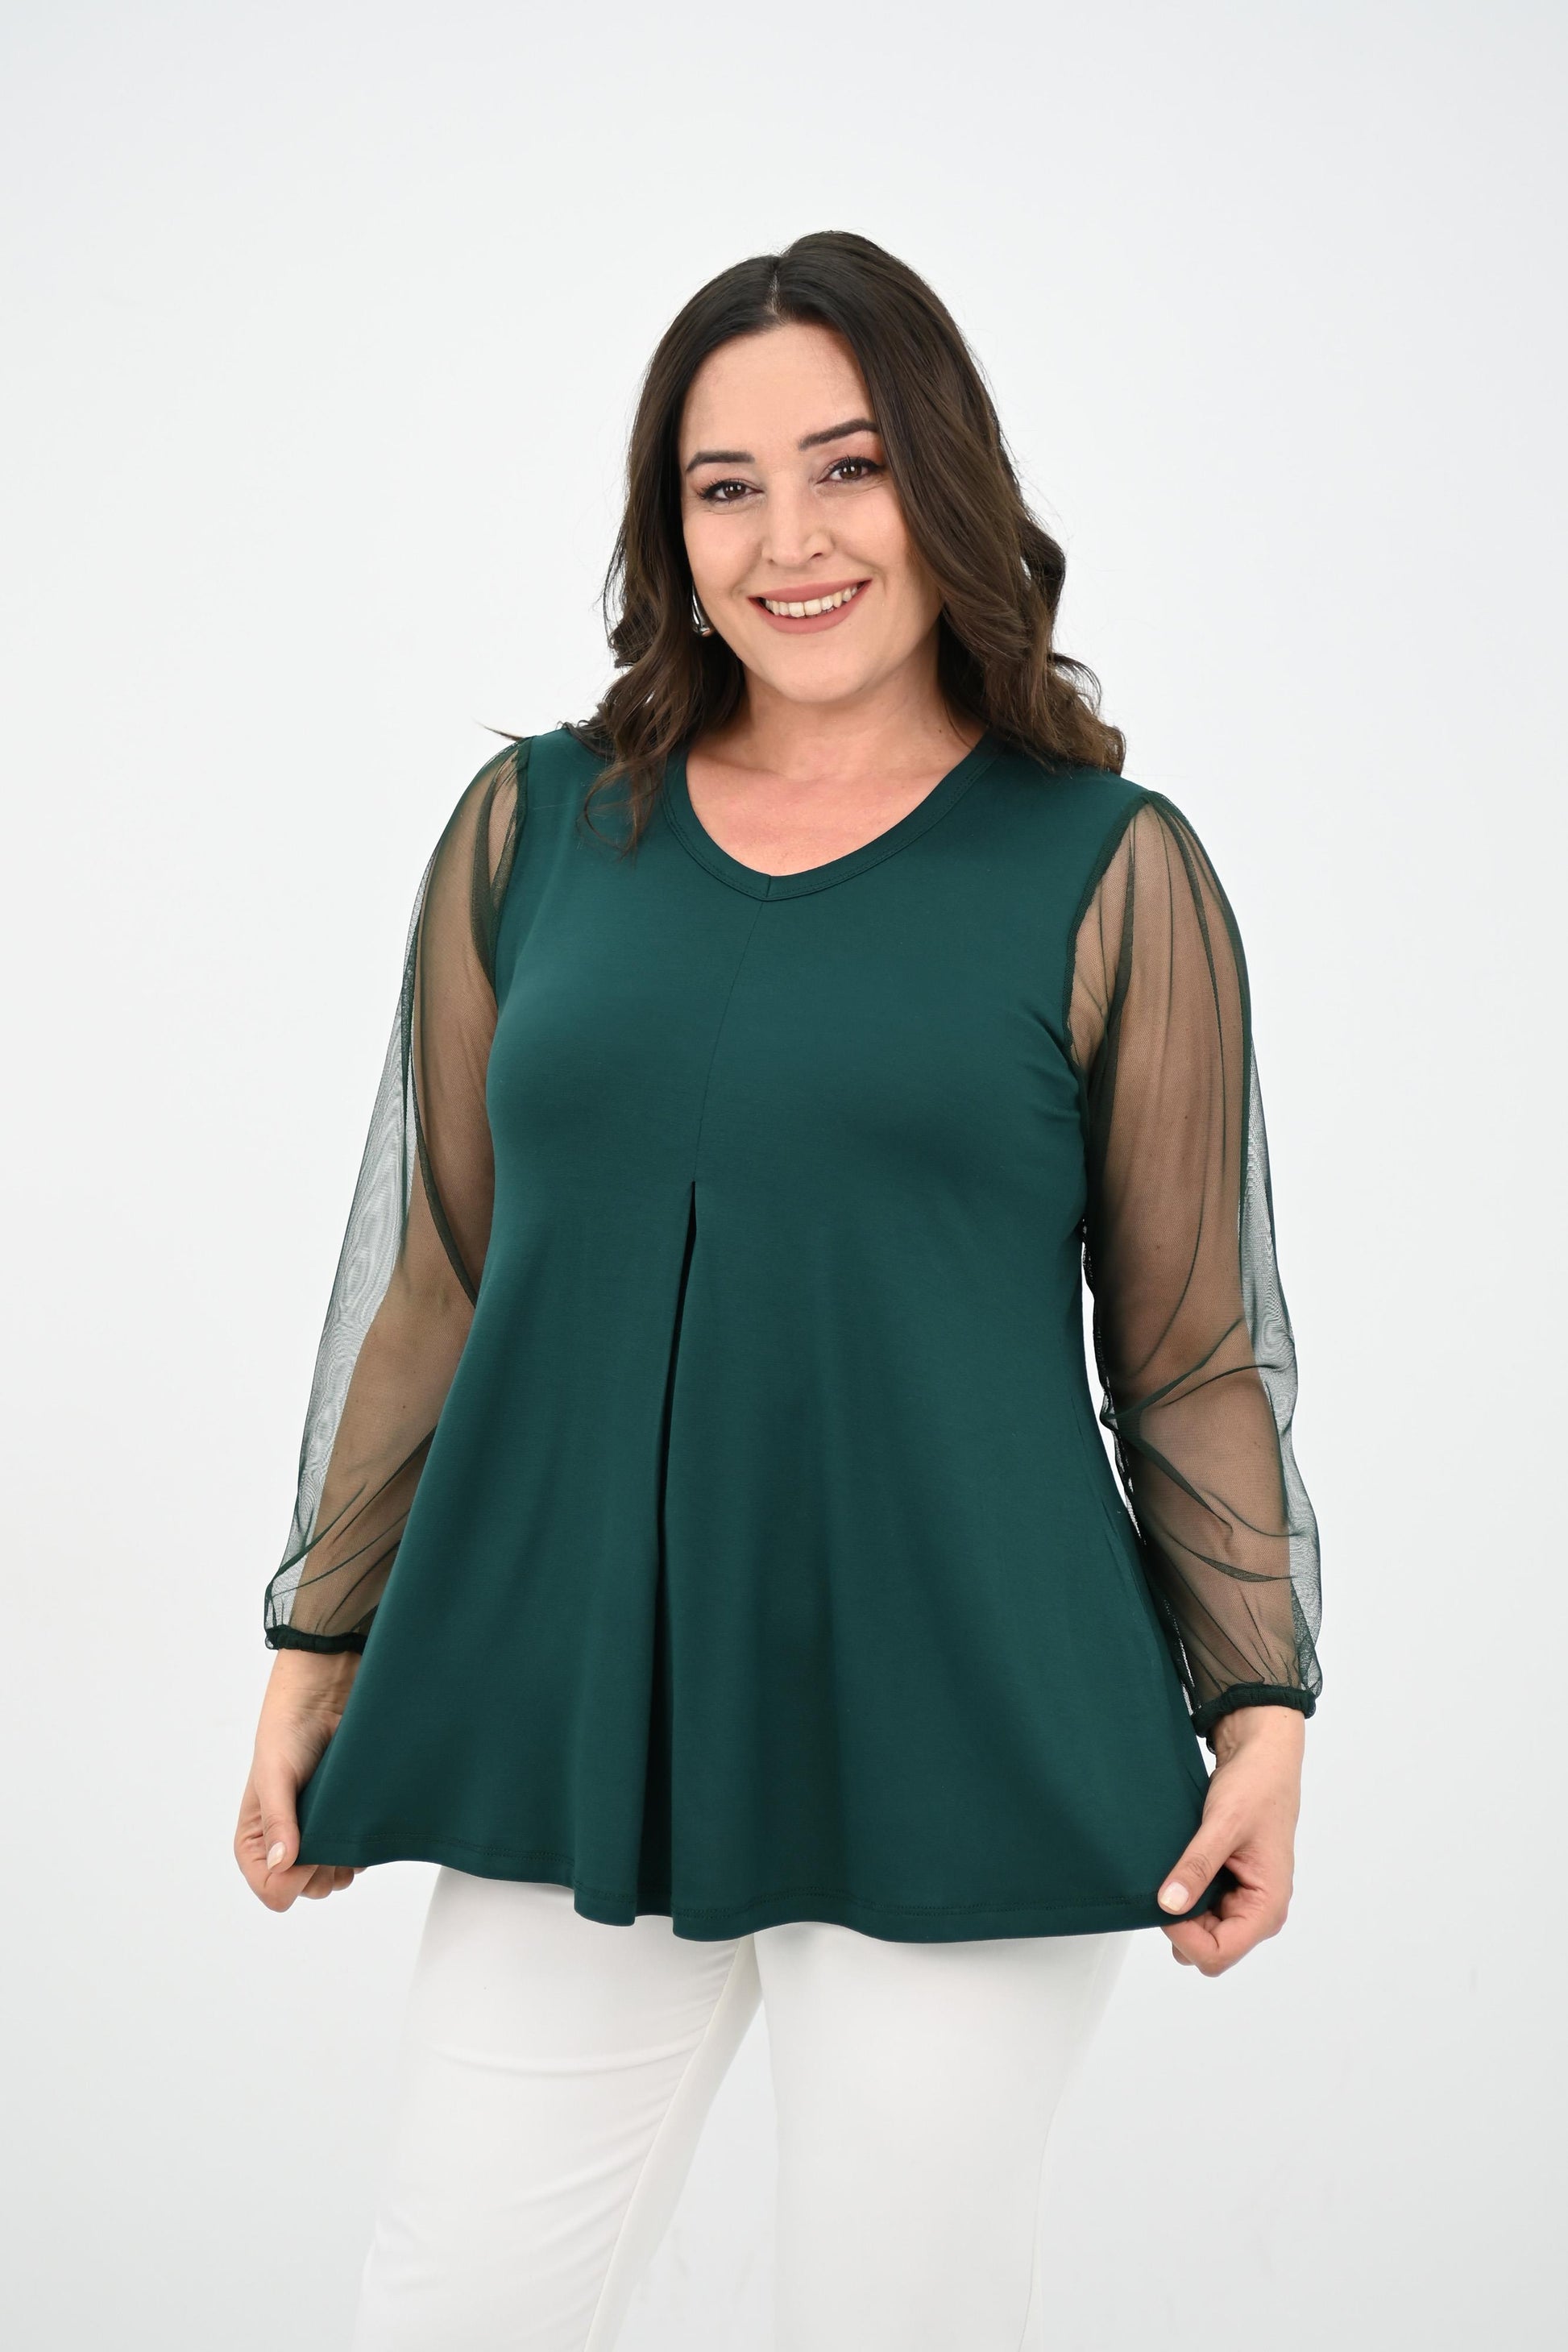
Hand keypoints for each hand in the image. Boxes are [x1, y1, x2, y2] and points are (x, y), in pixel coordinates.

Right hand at [235, 1649, 363, 1910]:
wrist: (328, 1694)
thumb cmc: (289, 1728)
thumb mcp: (274, 1773)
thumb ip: (278, 1820)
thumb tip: (283, 1864)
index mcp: (256, 1838)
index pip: (269, 1887)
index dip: (289, 1881)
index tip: (306, 1855)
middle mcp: (286, 1842)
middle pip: (305, 1889)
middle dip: (319, 1871)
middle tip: (327, 1832)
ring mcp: (318, 1834)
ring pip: (333, 1878)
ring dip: (342, 1860)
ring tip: (342, 1820)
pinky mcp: (345, 1822)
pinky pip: (355, 1856)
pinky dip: (360, 1847)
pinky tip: (359, 1820)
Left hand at [1155, 1705, 1304, 1975]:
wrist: (1263, 1759)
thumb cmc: (1256, 1788)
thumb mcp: (1223, 1825)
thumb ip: (1197, 1867)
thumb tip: (1168, 1905)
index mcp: (1267, 1908)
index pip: (1217, 1954)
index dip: (1184, 1936)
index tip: (1164, 1900)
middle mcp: (1258, 1912)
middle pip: (1207, 1949)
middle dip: (1181, 1925)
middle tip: (1166, 1880)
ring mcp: (1243, 1902)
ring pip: (1200, 1932)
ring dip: (1181, 1910)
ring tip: (1175, 1869)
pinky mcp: (1230, 1889)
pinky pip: (1200, 1910)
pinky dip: (1184, 1895)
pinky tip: (1179, 1868)